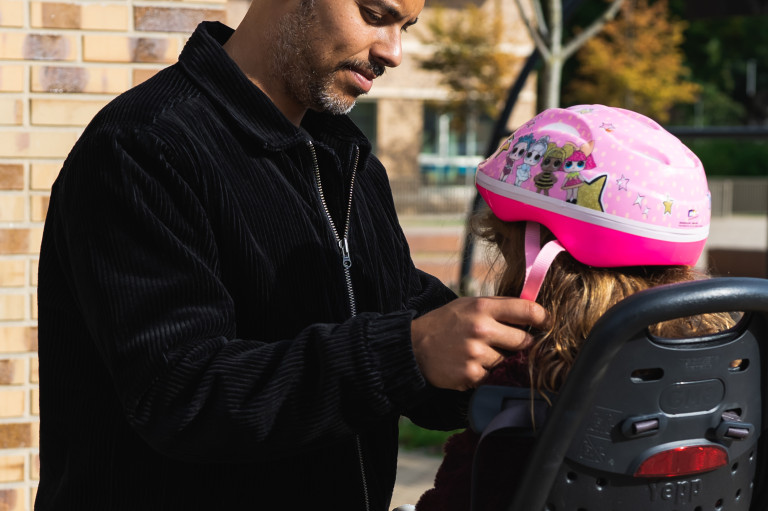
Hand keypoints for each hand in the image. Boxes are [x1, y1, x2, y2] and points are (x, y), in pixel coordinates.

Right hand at [411, 297, 547, 390]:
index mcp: (482, 308)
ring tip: (477, 352)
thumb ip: (498, 307)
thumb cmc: (445, 324)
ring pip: (508, 360)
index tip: (546, 324)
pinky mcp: (471, 375)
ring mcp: (476, 354)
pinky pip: (493, 376)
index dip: (542, 318)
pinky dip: (485, 373)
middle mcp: (481, 329)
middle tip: (506, 342)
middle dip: (520, 343)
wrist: (412, 347)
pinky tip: (469, 364)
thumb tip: (533, 311)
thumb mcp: (468, 305)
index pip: (527, 310)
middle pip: (524, 340)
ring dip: (499, 359)